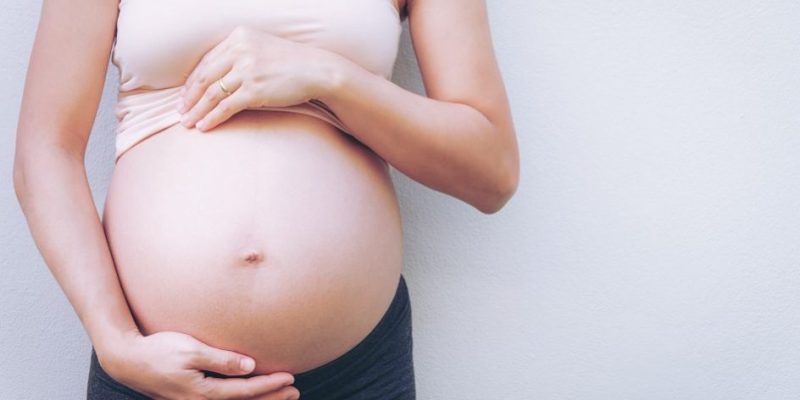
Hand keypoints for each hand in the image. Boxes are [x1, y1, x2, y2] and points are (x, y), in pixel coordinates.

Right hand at [98, 330, 299, 399]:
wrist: (128, 361)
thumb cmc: (159, 350)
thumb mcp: (191, 350)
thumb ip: (221, 360)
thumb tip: (250, 366)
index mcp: (203, 392)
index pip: (245, 391)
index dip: (269, 385)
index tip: (290, 377)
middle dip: (271, 398)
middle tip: (295, 391)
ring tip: (282, 395)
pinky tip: (251, 396)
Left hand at [178, 25, 342, 131]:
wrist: (317, 70)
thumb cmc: (291, 62)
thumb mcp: (262, 48)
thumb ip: (240, 55)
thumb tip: (217, 77)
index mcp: (239, 37)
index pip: (207, 61)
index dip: (193, 80)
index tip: (185, 94)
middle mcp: (240, 51)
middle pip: (205, 77)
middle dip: (190, 97)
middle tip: (180, 111)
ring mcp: (247, 70)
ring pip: (212, 93)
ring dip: (197, 110)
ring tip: (188, 122)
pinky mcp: (254, 90)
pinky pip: (226, 106)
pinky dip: (212, 118)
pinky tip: (205, 126)